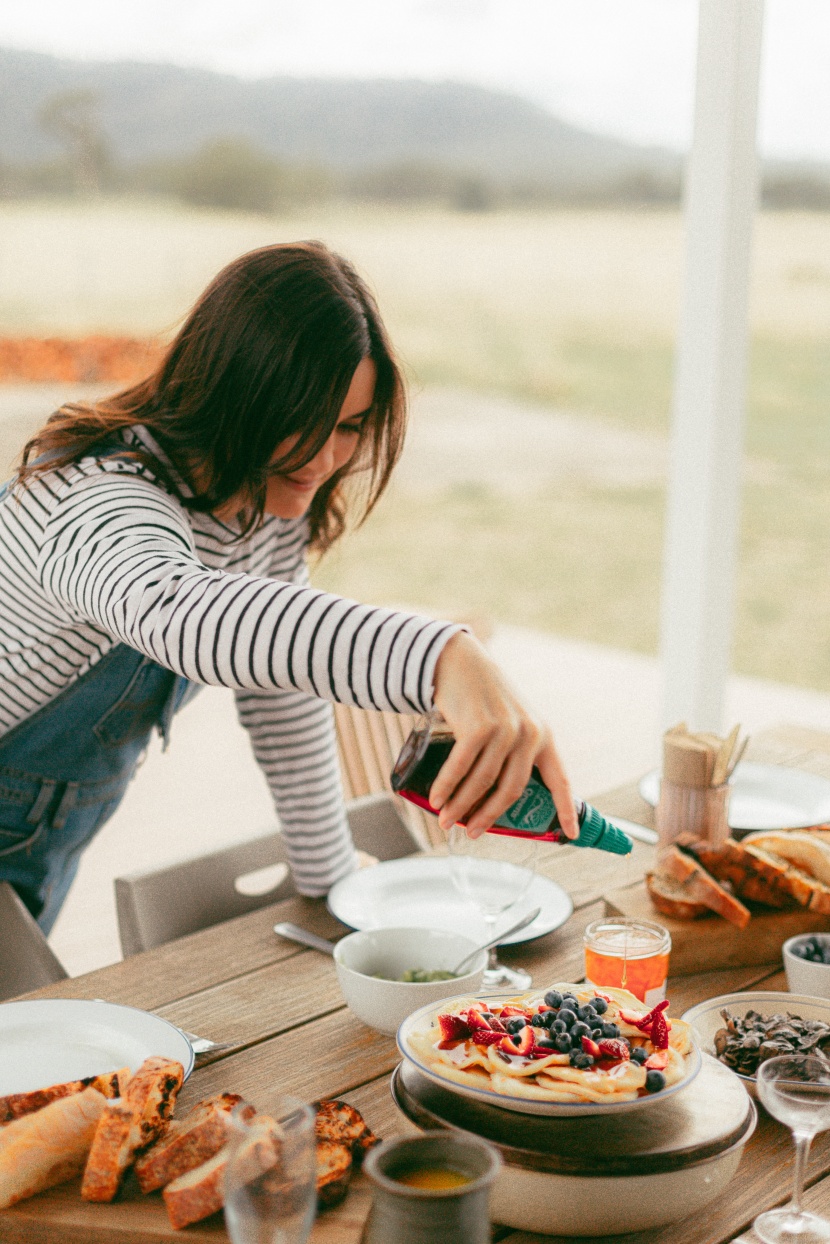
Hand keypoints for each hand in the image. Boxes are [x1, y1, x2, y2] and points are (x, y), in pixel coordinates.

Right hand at [430, 631, 576, 839]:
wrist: (460, 661)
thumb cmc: (483, 697)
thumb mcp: (511, 721)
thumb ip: (512, 751)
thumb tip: (492, 799)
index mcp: (543, 736)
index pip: (560, 779)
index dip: (566, 810)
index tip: (572, 835)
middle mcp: (529, 734)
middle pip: (511, 790)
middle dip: (488, 816)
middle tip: (472, 831)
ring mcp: (505, 730)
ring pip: (483, 783)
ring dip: (461, 806)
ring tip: (446, 820)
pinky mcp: (479, 727)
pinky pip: (461, 767)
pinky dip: (447, 787)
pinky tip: (438, 800)